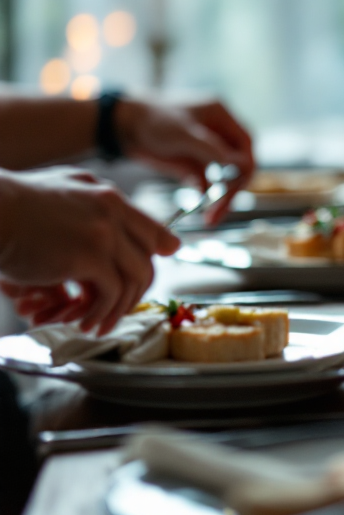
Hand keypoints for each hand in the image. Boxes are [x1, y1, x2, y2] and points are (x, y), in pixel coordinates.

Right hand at [0, 169, 179, 333]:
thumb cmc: (14, 206)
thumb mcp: (64, 190)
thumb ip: (96, 207)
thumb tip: (119, 232)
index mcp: (108, 196)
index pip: (150, 229)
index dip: (158, 253)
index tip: (155, 270)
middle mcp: (113, 211)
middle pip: (146, 258)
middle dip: (136, 291)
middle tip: (118, 309)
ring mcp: (104, 232)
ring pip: (135, 279)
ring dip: (119, 308)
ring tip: (98, 324)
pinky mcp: (90, 255)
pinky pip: (111, 292)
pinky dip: (101, 312)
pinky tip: (84, 323)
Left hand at [115, 99, 255, 224]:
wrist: (121, 125)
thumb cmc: (151, 119)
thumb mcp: (183, 133)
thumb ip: (212, 149)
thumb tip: (241, 165)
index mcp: (221, 116)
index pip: (245, 144)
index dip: (244, 166)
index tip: (235, 186)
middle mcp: (218, 132)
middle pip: (238, 164)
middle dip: (232, 189)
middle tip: (220, 210)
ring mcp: (206, 150)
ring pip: (225, 177)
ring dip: (221, 198)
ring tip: (211, 218)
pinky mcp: (193, 164)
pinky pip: (207, 183)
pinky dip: (206, 197)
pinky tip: (200, 210)